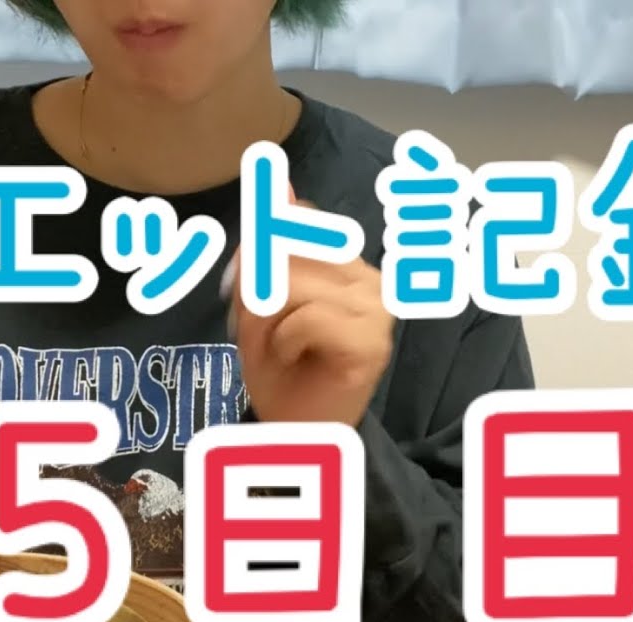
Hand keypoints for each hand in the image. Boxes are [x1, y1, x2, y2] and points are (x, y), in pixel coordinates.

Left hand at [226, 193, 393, 427]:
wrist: (293, 431)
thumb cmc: (278, 367)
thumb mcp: (255, 298)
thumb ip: (266, 243)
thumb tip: (279, 180)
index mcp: (348, 264)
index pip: (295, 225)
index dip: (261, 261)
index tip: (259, 302)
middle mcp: (371, 279)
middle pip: (286, 252)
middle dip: (259, 297)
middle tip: (272, 336)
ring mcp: (376, 309)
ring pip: (291, 284)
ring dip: (269, 324)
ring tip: (285, 349)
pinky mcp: (371, 340)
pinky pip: (305, 317)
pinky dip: (283, 341)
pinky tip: (296, 359)